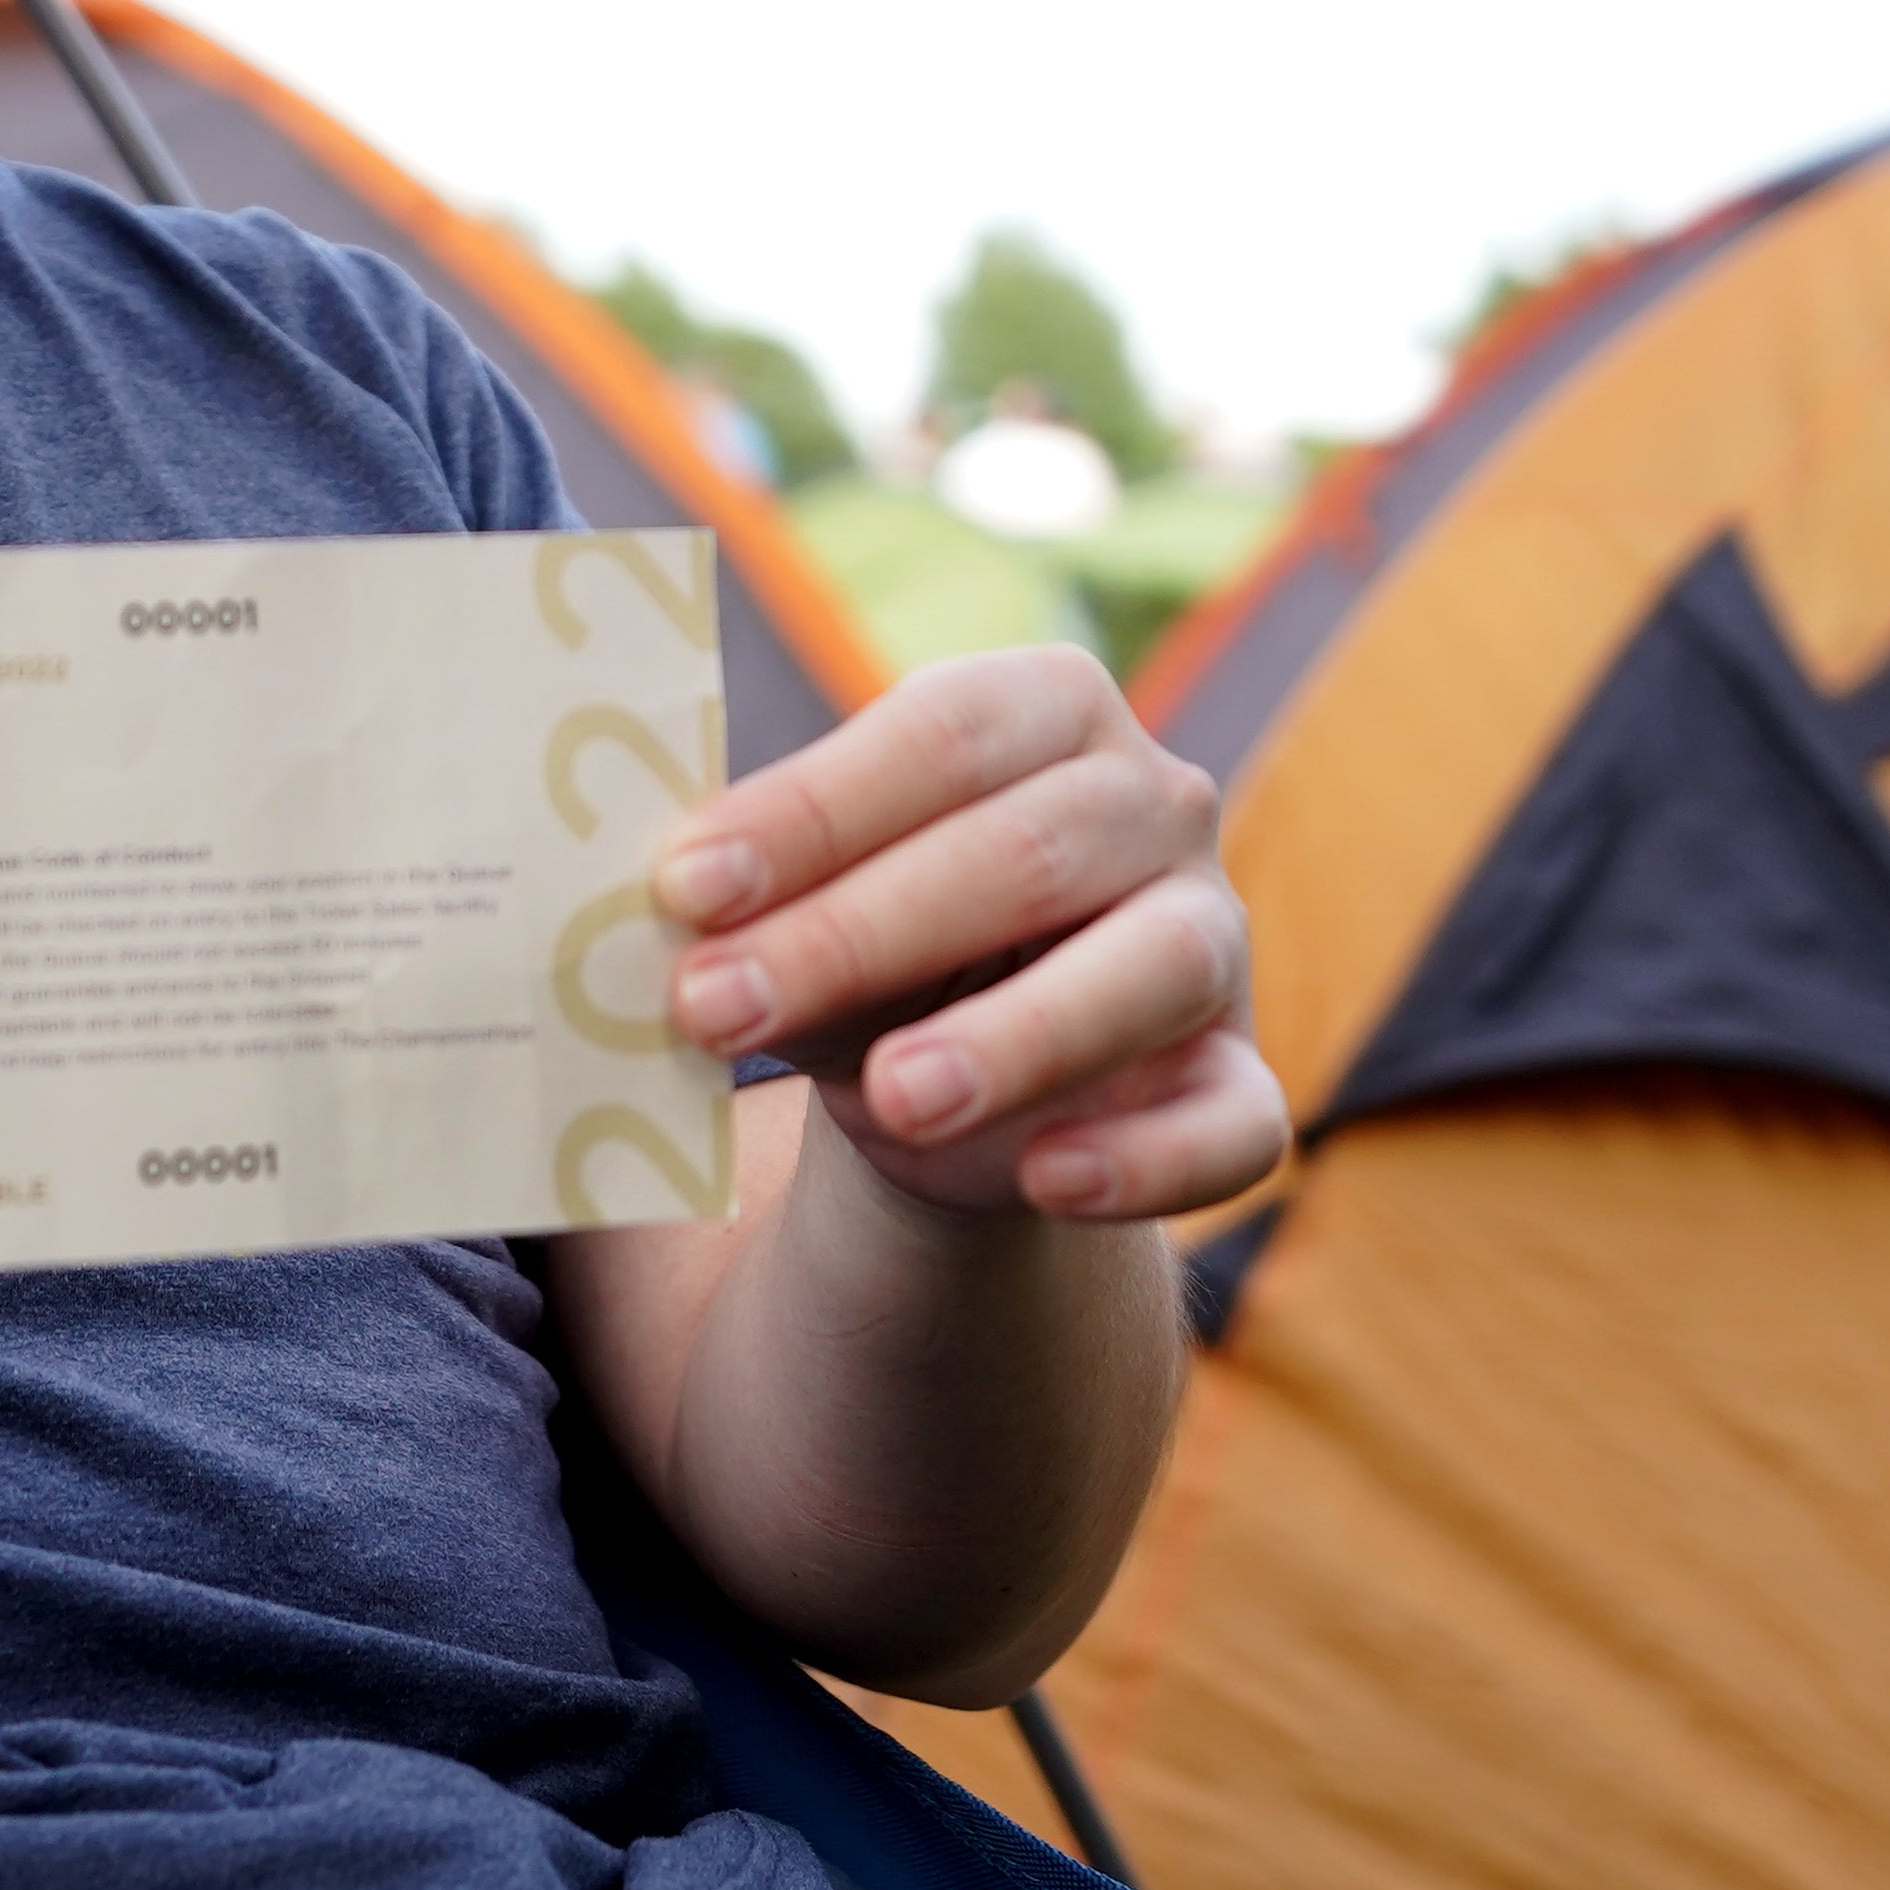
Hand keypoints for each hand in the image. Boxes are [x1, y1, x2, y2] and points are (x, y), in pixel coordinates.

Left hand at [652, 646, 1281, 1222]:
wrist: (950, 1081)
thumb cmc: (867, 949)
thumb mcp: (803, 911)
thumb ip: (755, 906)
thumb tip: (650, 920)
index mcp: (1045, 710)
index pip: (938, 732)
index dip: (811, 808)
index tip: (682, 885)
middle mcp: (1155, 802)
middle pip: (1024, 851)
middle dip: (856, 933)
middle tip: (715, 1004)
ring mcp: (1215, 942)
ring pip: (1150, 969)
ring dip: (1016, 1036)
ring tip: (891, 1095)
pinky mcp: (1239, 1081)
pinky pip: (1231, 1124)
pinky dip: (1146, 1159)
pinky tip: (1045, 1179)